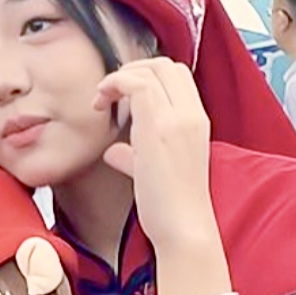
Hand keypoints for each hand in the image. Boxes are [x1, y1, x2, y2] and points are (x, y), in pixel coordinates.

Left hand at [95, 58, 216, 248]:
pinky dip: (113, 84)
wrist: (184, 229)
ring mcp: (178, 119)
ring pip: (150, 69)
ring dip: (118, 77)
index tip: (121, 96)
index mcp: (197, 121)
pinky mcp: (159, 128)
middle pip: (164, 65)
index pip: (176, 76)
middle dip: (131, 69)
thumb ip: (135, 155)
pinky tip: (99, 104)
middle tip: (108, 93)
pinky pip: (136, 84)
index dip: (146, 75)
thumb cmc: (169, 208)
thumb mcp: (153, 171)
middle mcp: (192, 114)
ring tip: (100, 99)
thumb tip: (115, 152)